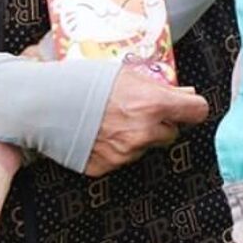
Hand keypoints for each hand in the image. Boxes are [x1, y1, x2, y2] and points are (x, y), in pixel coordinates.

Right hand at [84, 67, 209, 176]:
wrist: (45, 105)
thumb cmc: (86, 83)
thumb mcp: (129, 75)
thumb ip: (161, 87)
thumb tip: (186, 93)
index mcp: (154, 105)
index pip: (197, 111)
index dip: (191, 108)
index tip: (186, 107)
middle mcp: (144, 133)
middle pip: (171, 133)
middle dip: (161, 123)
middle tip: (139, 112)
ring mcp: (125, 153)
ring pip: (146, 147)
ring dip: (138, 137)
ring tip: (113, 121)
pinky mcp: (106, 167)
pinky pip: (122, 159)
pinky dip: (116, 149)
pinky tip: (100, 134)